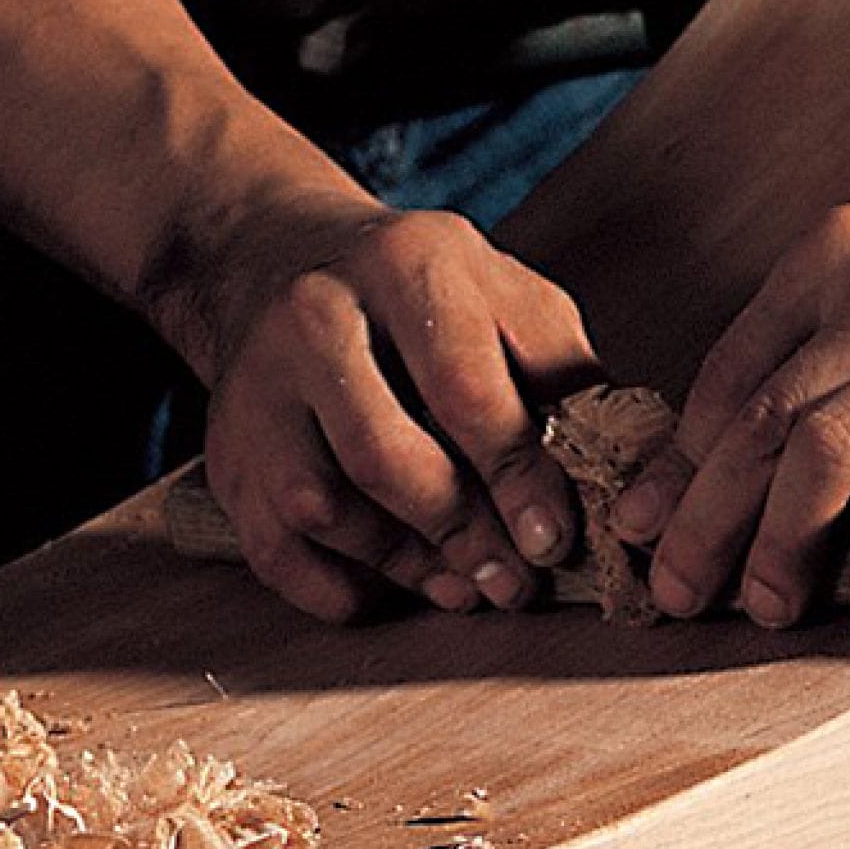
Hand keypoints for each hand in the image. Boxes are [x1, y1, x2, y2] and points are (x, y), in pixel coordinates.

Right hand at [201, 203, 599, 620]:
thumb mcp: (504, 294)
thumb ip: (563, 369)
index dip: (515, 474)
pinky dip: (335, 586)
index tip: (554, 538)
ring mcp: (258, 386)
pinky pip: (273, 548)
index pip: (462, 385)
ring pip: (322, 507)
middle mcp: (316, 317)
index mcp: (405, 265)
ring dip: (405, 565)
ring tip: (467, 587)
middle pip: (383, 455)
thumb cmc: (420, 293)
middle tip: (514, 582)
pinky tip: (390, 590)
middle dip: (461, 533)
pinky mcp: (228, 450)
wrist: (277, 258)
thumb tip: (621, 468)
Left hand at [613, 182, 849, 624]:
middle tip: (674, 588)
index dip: (677, 464)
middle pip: (755, 427)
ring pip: (821, 461)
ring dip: (777, 547)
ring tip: (762, 603)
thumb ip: (822, 321)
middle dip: (699, 523)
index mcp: (835, 256)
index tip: (649, 519)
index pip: (727, 375)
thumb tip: (745, 424)